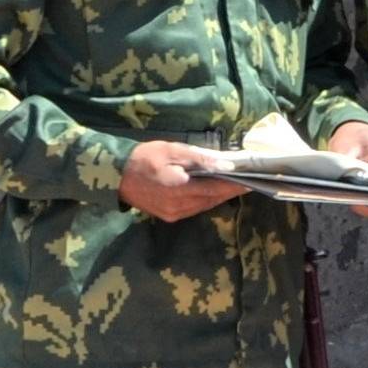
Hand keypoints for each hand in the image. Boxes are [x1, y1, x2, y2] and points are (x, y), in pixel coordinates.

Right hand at [120, 139, 245, 220]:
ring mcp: (173, 214)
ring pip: (204, 206)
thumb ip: (200, 159)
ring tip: (233, 185)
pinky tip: (211, 191)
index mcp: (179, 189)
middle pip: (212, 199)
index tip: (252, 181)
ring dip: (218, 196)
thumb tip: (226, 166)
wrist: (115, 176)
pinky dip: (205, 200)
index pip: (216, 189)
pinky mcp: (169, 217)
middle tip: (246, 181)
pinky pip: (194, 209)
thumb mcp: (172, 151)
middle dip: (230, 191)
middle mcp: (178, 206)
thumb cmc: (144, 158)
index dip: (235, 186)